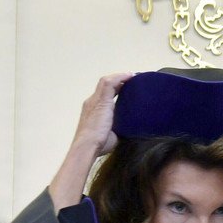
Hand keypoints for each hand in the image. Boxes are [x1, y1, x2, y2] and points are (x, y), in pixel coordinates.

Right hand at [49, 72, 133, 211]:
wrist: (87, 147)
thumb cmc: (99, 145)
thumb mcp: (112, 134)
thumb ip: (120, 129)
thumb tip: (135, 131)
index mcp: (94, 110)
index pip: (105, 94)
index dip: (117, 89)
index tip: (130, 89)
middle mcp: (92, 102)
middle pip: (106, 86)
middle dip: (120, 81)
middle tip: (135, 80)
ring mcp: (94, 100)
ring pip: (107, 82)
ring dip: (121, 77)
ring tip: (134, 76)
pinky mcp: (100, 101)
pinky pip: (109, 83)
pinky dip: (121, 77)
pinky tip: (131, 76)